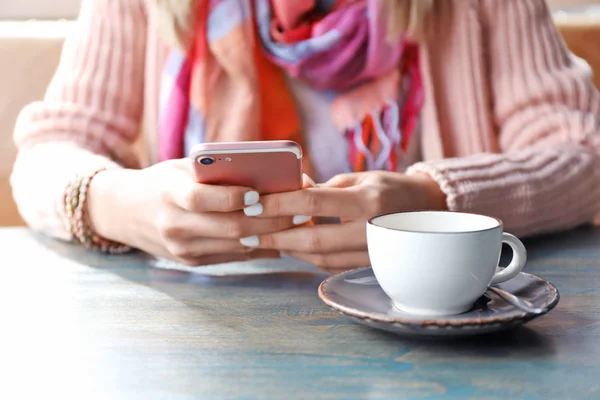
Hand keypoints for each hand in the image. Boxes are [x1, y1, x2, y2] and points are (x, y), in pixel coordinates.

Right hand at [87, 159, 292, 265]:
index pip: (203, 199)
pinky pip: (233, 256)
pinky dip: (259, 247)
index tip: (262, 190)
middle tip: (299, 210)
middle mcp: (175, 227)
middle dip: (270, 220)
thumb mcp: (180, 169)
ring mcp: (183, 250)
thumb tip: (266, 178)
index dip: (234, 197)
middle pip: (231, 227)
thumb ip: (214, 172)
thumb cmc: (162, 182)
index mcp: (170, 196)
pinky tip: (279, 237)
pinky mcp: (192, 262)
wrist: (124, 212)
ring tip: (297, 223)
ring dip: (271, 236)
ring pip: (237, 246)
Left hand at [241, 171, 445, 271]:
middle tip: (248, 233)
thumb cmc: (390, 187)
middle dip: (276, 236)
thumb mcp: (359, 178)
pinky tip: (290, 246)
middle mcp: (371, 229)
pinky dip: (307, 256)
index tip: (253, 205)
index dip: (280, 204)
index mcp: (368, 200)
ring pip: (320, 258)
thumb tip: (290, 192)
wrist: (427, 210)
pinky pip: (331, 265)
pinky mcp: (369, 264)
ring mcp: (372, 252)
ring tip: (263, 240)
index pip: (315, 202)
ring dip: (288, 249)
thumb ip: (324, 188)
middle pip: (313, 240)